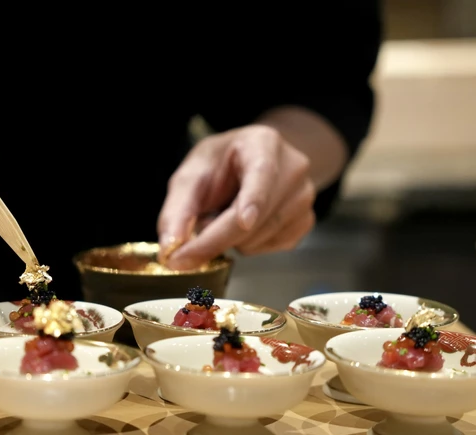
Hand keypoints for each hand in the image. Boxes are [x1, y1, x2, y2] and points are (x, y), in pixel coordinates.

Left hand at [157, 125, 315, 269]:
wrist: (251, 163)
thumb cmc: (221, 165)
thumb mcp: (192, 174)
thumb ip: (177, 209)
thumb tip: (170, 246)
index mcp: (264, 144)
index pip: (261, 174)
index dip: (252, 200)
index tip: (243, 222)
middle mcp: (292, 169)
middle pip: (256, 218)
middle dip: (215, 237)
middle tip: (188, 241)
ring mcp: (304, 197)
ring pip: (258, 239)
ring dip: (229, 240)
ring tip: (223, 215)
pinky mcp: (305, 222)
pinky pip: (269, 249)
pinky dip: (247, 246)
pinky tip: (242, 226)